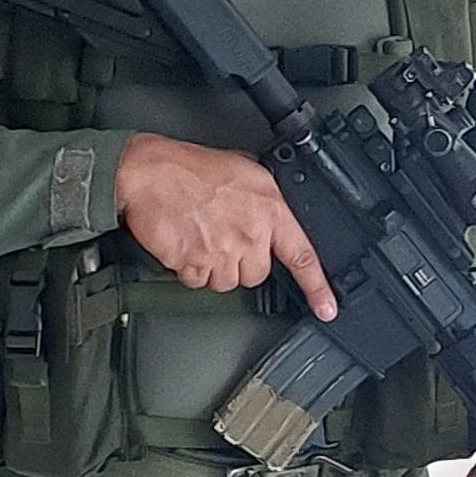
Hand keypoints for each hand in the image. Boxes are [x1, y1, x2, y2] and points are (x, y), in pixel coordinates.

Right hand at [112, 135, 337, 319]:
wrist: (148, 173)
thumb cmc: (188, 168)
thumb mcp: (244, 170)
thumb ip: (263, 198)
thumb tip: (268, 212)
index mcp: (269, 209)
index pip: (302, 255)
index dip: (317, 287)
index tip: (326, 308)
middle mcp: (249, 233)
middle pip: (256, 274)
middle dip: (240, 263)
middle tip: (221, 238)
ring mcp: (221, 251)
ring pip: (225, 282)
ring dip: (212, 267)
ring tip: (199, 237)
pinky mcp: (193, 263)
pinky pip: (196, 281)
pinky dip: (187, 268)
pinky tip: (183, 243)